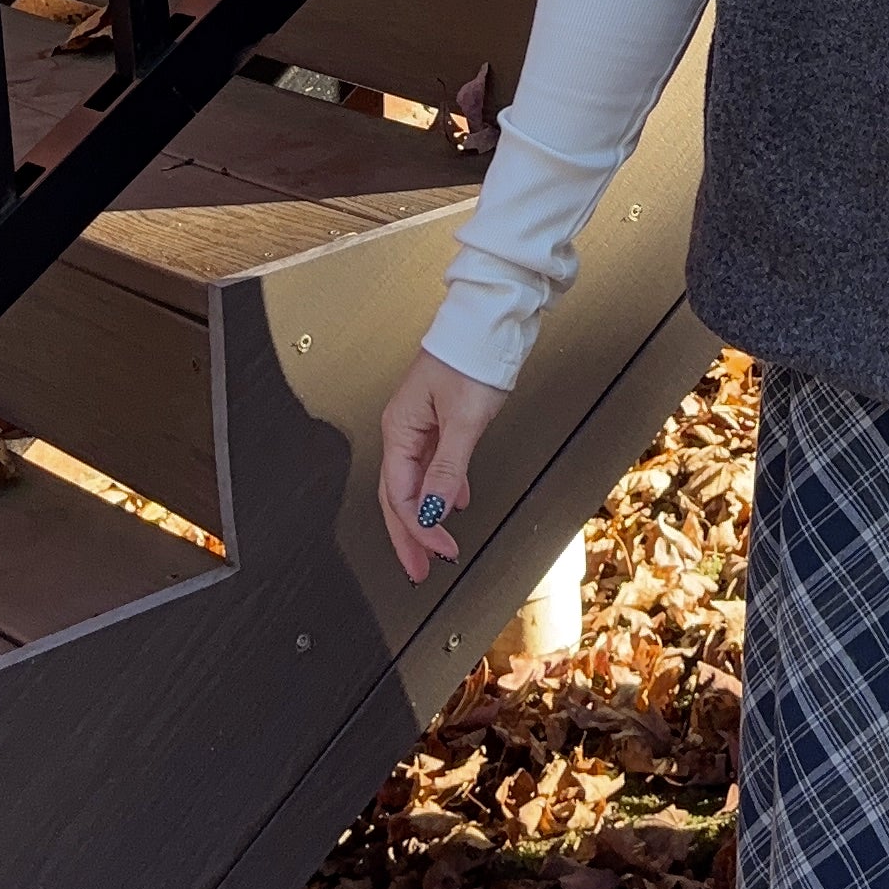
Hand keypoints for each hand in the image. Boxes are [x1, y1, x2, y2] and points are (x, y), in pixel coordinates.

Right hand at [378, 348, 510, 582]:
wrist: (490, 319)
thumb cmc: (472, 355)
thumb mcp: (464, 419)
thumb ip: (448, 468)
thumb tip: (433, 510)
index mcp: (399, 428)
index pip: (401, 495)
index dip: (419, 529)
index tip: (441, 552)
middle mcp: (403, 426)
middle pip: (398, 495)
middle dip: (409, 535)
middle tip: (421, 569)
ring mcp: (419, 422)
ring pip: (414, 481)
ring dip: (424, 516)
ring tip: (435, 546)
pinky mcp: (438, 417)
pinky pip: (431, 463)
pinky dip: (440, 487)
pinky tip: (454, 500)